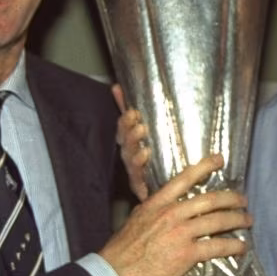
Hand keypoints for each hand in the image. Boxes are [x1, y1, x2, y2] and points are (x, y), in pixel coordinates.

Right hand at [100, 152, 248, 275]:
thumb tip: (165, 205)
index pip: (185, 178)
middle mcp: (172, 213)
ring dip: (236, 220)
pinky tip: (241, 247)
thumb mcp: (137, 218)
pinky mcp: (187, 253)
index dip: (205, 167)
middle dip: (231, 198)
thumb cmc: (123, 248)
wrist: (116, 271)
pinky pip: (216, 246)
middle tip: (243, 200)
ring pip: (217, 221)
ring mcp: (181, 233)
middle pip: (210, 200)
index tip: (220, 160)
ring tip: (247, 221)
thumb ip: (154, 210)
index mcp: (158, 202)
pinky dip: (232, 246)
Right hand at [112, 84, 150, 200]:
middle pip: (125, 143)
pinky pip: (138, 179)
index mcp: (128, 140)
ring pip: (130, 160)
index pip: (123, 128)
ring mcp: (134, 171)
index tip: (133, 112)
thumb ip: (127, 108)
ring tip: (144, 142)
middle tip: (138, 123)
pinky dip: (141, 169)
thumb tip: (116, 86)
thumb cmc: (149, 157)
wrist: (160, 189)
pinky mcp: (140, 187)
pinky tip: (147, 159)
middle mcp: (128, 155)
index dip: (125, 120)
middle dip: (129, 132)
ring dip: (135, 150)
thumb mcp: (140, 129)